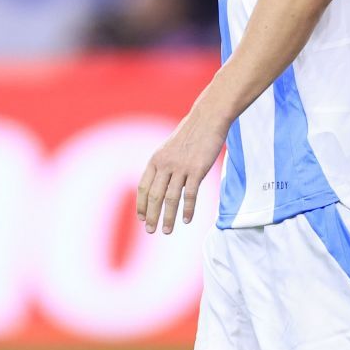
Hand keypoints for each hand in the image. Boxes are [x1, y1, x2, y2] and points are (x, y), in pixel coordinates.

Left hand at [136, 112, 226, 234]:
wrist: (207, 119)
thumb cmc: (190, 133)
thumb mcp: (169, 148)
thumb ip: (163, 165)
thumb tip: (160, 184)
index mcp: (155, 160)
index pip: (143, 188)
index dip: (141, 205)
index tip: (142, 218)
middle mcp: (165, 165)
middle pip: (155, 196)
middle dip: (151, 216)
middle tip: (150, 231)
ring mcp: (181, 168)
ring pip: (171, 199)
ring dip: (168, 217)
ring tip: (167, 231)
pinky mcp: (197, 170)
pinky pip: (190, 194)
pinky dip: (188, 209)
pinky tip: (187, 220)